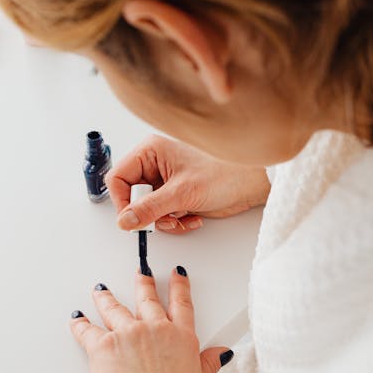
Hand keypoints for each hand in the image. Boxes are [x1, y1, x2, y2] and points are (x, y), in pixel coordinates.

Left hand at [69, 268, 232, 372]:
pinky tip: (77, 318)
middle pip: (148, 299)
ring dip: (107, 298)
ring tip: (102, 290)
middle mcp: (155, 330)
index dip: (179, 287)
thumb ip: (208, 364)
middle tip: (141, 272)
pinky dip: (80, 324)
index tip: (177, 275)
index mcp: (181, 338)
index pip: (182, 304)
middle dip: (144, 283)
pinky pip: (87, 330)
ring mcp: (128, 334)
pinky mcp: (103, 345)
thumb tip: (222, 354)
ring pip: (115, 308)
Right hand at [106, 135, 269, 232]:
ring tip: (182, 218)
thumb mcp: (182, 193)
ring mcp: (167, 181)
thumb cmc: (226, 173)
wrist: (254, 183)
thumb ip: (149, 208)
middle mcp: (156, 164)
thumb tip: (124, 221)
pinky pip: (164, 215)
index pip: (117, 178)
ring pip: (148, 210)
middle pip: (132, 197)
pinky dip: (176, 222)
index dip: (122, 201)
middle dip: (149, 214)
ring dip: (164, 221)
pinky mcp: (179, 195)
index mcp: (151, 151)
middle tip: (164, 219)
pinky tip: (193, 217)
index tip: (133, 219)